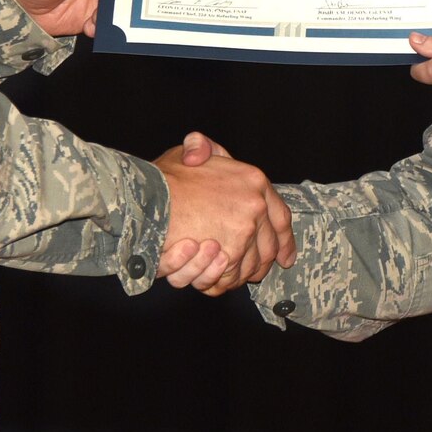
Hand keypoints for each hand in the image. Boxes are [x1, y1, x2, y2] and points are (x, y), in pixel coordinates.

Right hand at [155, 132, 294, 295]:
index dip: (285, 240)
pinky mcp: (229, 254)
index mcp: (254, 180)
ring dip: (237, 275)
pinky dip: (220, 283)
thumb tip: (200, 155)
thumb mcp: (188, 150)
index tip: (285, 257)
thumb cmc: (163, 177)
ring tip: (221, 276)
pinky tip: (210, 280)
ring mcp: (245, 231)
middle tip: (251, 273)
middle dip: (260, 264)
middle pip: (268, 247)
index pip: (281, 217)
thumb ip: (203, 148)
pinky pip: (232, 277)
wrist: (145, 199)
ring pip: (251, 266)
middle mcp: (256, 206)